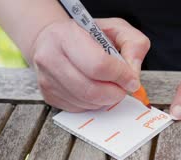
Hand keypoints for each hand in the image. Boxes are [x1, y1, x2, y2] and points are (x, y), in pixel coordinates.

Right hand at [32, 18, 149, 111]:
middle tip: (122, 87)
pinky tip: (94, 89)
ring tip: (109, 85)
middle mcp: (51, 57)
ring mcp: (47, 79)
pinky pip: (79, 109)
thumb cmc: (85, 34)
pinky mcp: (49, 96)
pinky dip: (93, 104)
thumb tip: (133, 73)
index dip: (121, 76)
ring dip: (105, 99)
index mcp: (67, 36)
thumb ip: (133, 44)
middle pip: (91, 90)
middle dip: (115, 93)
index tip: (131, 79)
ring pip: (86, 103)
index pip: (98, 65)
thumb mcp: (115, 28)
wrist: (53, 40)